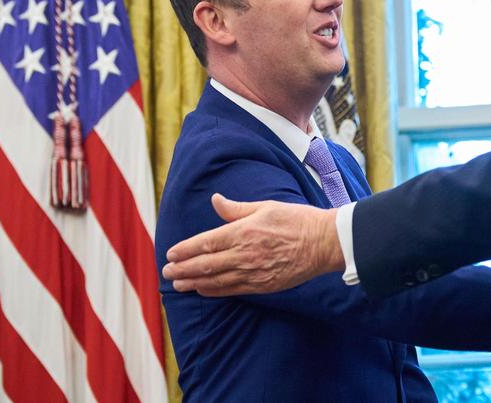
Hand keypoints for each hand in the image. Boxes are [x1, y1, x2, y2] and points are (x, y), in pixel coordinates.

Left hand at [162, 193, 343, 295]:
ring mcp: (253, 272)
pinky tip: (203, 290)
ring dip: (193, 283)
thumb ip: (236, 208)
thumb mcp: (266, 206)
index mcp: (244, 231)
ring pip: (215, 280)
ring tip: (178, 284)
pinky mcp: (263, 285)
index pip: (206, 242)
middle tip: (167, 272)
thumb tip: (215, 200)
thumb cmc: (297, 220)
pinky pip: (232, 290)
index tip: (171, 253)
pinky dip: (214, 291)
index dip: (186, 249)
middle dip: (183, 269)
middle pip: (205, 264)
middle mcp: (245, 254)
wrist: (324, 242)